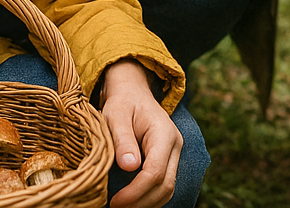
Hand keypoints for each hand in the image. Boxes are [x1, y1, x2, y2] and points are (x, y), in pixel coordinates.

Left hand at [101, 60, 181, 207]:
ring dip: (147, 203)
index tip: (114, 201)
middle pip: (165, 185)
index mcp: (164, 133)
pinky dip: (150, 198)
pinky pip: (164, 185)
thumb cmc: (122, 103)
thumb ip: (122, 139)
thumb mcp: (116, 115)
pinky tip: (132, 202)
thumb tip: (129, 167)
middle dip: (140, 202)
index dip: (135, 192)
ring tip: (122, 207)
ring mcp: (174, 154)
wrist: (133, 93)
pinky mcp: (168, 160)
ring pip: (168, 189)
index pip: (155, 172)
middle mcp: (175, 145)